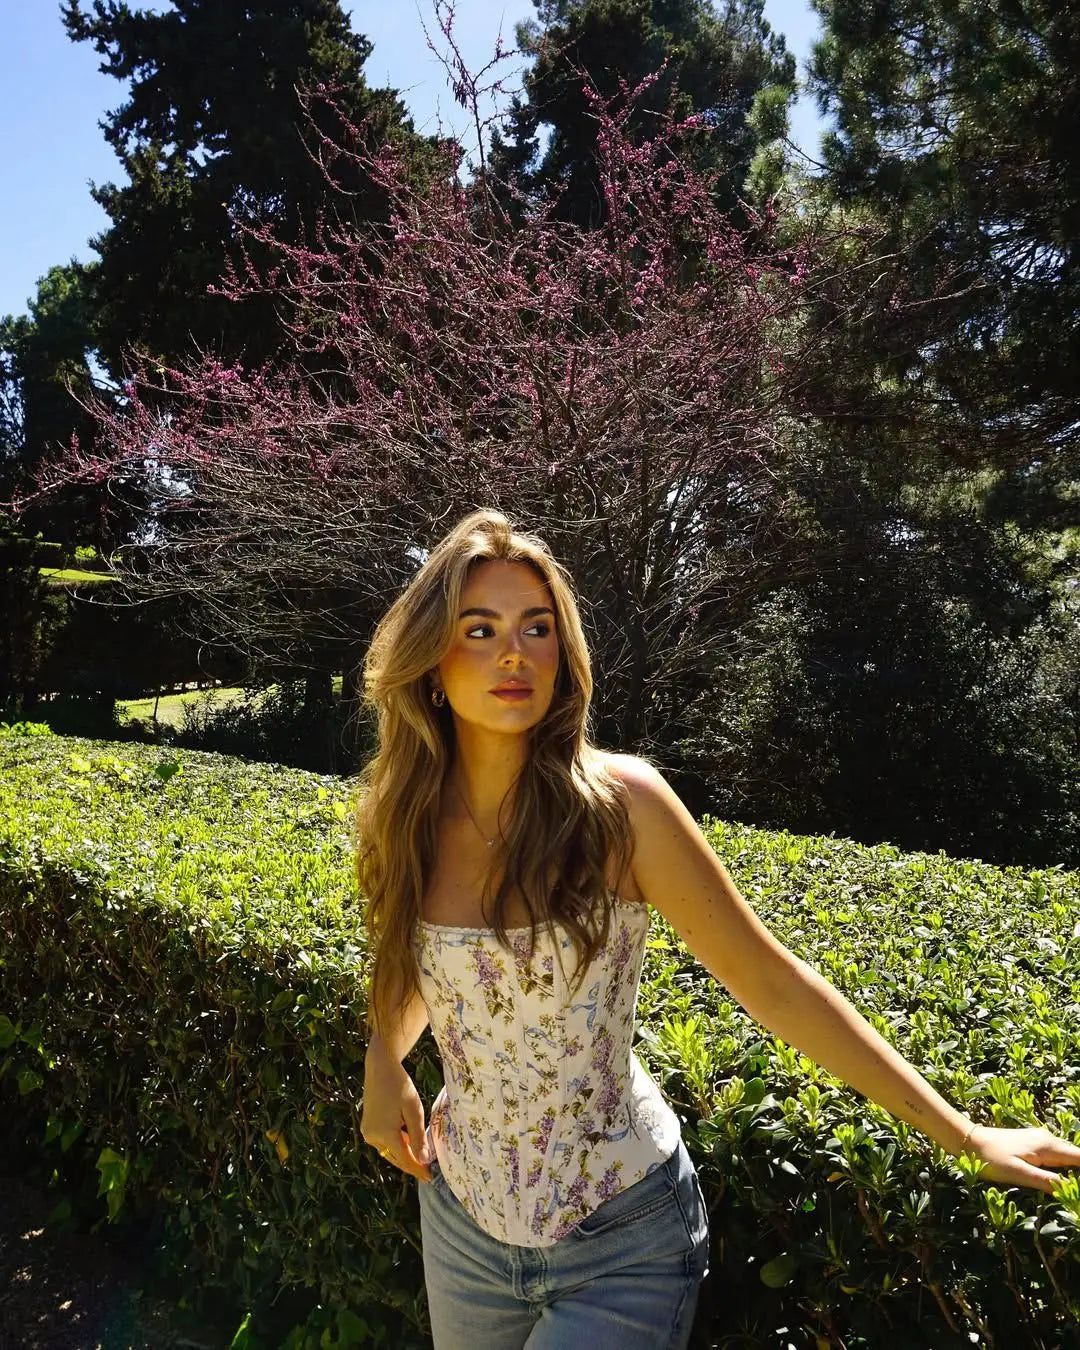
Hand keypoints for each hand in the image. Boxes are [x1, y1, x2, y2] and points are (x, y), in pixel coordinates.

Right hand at [360, 1041, 432, 1182]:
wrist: (380, 1068)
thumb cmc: (400, 1085)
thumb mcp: (414, 1110)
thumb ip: (418, 1136)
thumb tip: (423, 1160)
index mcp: (385, 1134)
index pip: (405, 1159)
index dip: (418, 1169)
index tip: (431, 1177)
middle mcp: (373, 1137)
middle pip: (396, 1158)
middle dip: (412, 1164)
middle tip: (428, 1170)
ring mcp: (368, 1133)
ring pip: (390, 1151)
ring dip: (404, 1154)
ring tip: (421, 1154)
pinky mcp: (367, 1128)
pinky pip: (384, 1143)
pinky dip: (396, 1144)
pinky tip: (407, 1138)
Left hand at [965, 1123, 1079, 1194]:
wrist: (968, 1140)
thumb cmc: (991, 1158)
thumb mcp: (1019, 1173)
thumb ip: (1047, 1181)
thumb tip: (1073, 1190)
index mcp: (1048, 1146)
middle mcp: (1048, 1139)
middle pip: (1077, 1157)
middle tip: (1077, 1197)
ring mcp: (1040, 1140)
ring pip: (1067, 1156)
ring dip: (1075, 1170)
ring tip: (1072, 1191)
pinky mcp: (1033, 1144)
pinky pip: (1057, 1155)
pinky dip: (1065, 1166)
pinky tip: (1063, 1179)